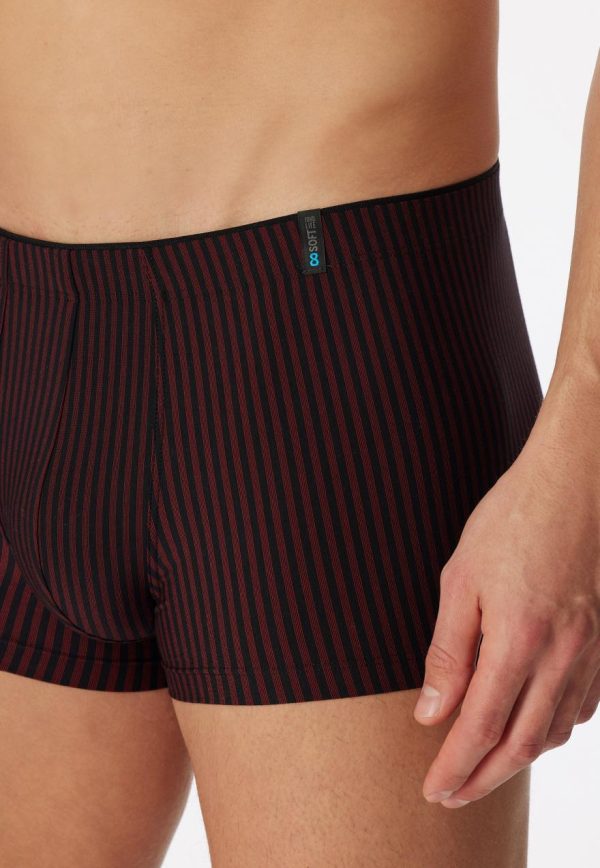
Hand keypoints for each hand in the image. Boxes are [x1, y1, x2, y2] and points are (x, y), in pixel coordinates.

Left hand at [413, 384, 599, 808]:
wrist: (574, 483)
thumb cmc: (511, 521)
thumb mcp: (461, 579)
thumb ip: (448, 651)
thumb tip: (431, 712)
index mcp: (518, 641)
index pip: (481, 727)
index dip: (454, 767)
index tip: (433, 790)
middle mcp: (560, 657)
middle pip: (521, 744)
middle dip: (482, 778)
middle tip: (453, 795)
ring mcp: (589, 652)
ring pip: (555, 731)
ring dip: (518, 758)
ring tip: (486, 767)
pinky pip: (582, 706)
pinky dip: (553, 729)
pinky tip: (535, 726)